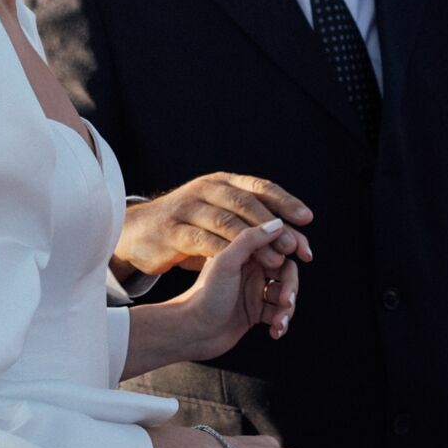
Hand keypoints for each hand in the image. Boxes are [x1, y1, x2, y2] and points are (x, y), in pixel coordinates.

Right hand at [116, 173, 312, 279]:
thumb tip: (292, 234)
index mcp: (221, 182)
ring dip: (254, 241)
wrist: (140, 232)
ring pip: (226, 221)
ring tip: (277, 259)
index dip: (285, 201)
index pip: (260, 187)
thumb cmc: (187, 226)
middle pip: (246, 202)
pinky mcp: (173, 230)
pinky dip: (226, 252)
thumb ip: (248, 220)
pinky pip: (203, 240)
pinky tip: (243, 265)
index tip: (307, 219)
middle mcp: (206, 189)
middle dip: (274, 224)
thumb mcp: (217, 214)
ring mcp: (188, 208)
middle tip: (296, 245)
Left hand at [181, 223, 300, 354]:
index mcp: (242, 252)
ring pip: (284, 295)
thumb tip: (278, 222)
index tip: (305, 254)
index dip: (293, 247)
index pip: (276, 244)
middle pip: (286, 272)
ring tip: (279, 322)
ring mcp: (252, 291)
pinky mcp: (253, 313)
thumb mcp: (226, 263)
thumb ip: (249, 240)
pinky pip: (277, 315)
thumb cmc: (204, 295)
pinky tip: (275, 332)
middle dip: (291, 288)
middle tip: (285, 302)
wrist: (190, 331)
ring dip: (287, 310)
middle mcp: (249, 269)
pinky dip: (280, 323)